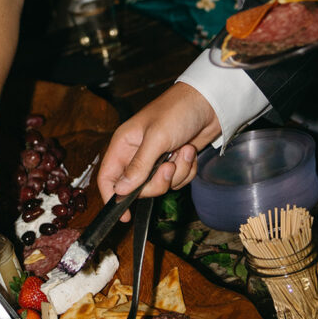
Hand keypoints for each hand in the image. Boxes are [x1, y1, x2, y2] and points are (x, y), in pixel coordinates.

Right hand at [97, 83, 220, 218]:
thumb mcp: (156, 139)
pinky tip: (189, 152)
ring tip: (184, 151)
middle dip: (158, 182)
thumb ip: (138, 167)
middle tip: (168, 166)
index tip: (124, 215)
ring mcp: (156, 160)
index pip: (108, 177)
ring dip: (177, 173)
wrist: (209, 103)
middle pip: (138, 188)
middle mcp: (137, 154)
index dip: (112, 197)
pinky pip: (177, 180)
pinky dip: (186, 170)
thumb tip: (120, 190)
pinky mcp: (174, 162)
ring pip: (161, 185)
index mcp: (124, 145)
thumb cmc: (177, 111)